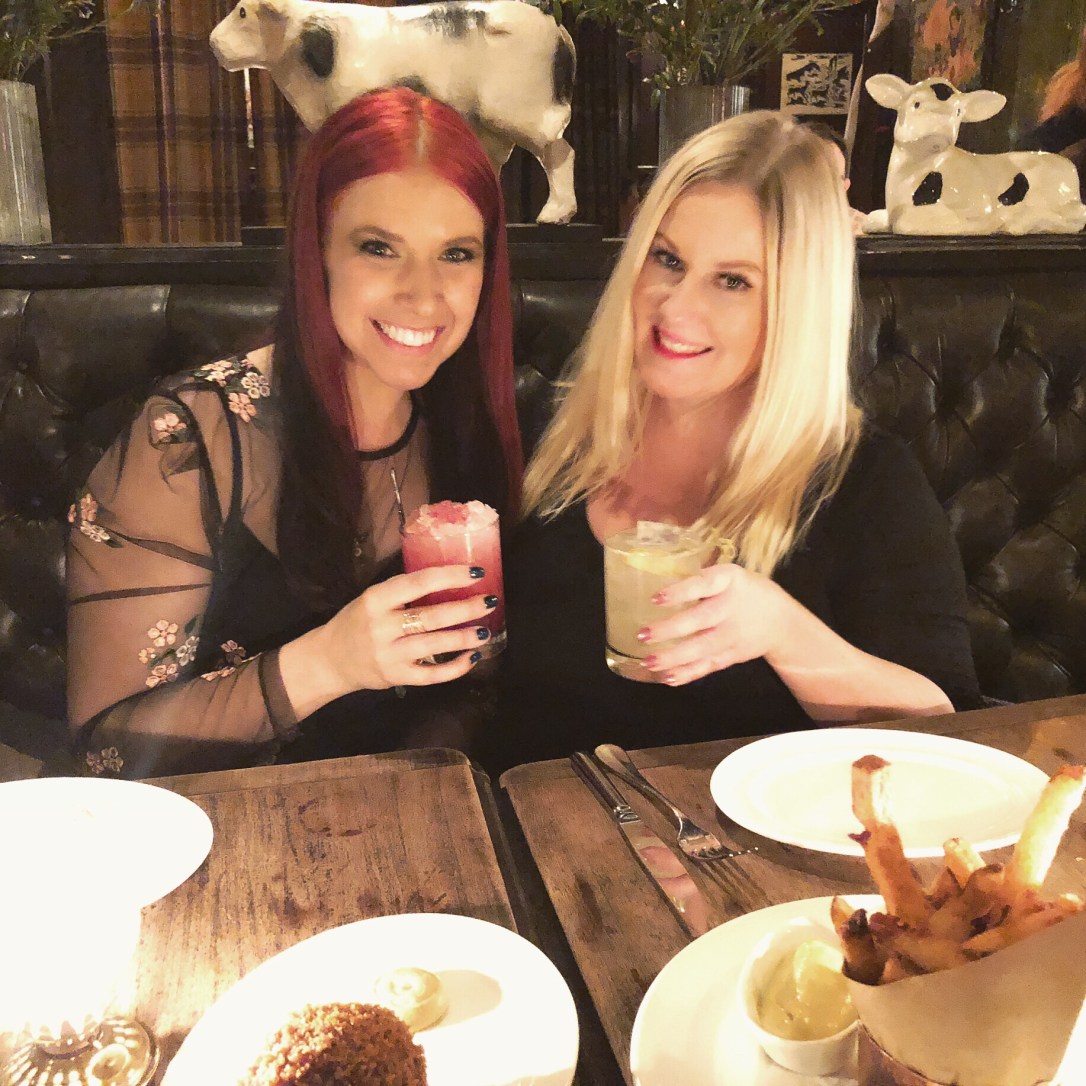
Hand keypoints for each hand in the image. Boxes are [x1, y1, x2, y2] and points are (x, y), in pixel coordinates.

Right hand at [318, 565, 497, 693]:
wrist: (330, 659)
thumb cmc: (357, 622)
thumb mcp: (372, 599)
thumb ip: (403, 591)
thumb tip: (450, 578)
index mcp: (376, 600)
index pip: (418, 583)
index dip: (450, 576)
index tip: (476, 572)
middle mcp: (382, 627)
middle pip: (431, 616)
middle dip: (465, 608)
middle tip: (489, 601)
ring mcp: (390, 655)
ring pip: (435, 645)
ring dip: (464, 637)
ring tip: (484, 630)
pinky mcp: (397, 677)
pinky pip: (432, 675)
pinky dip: (456, 667)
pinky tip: (472, 657)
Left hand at [638, 563, 793, 685]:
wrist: (781, 621)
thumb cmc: (745, 592)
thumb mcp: (729, 576)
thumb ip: (701, 582)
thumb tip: (656, 582)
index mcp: (729, 580)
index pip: (703, 585)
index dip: (680, 592)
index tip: (655, 598)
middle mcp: (731, 608)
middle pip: (700, 620)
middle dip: (670, 630)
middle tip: (643, 635)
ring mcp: (733, 635)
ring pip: (701, 648)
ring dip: (673, 657)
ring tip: (649, 662)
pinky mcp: (732, 656)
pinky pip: (708, 666)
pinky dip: (688, 674)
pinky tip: (667, 677)